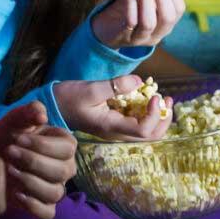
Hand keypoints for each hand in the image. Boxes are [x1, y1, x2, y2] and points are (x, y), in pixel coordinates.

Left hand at [0, 103, 76, 218]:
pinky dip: (33, 206)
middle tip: (9, 153)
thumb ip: (29, 111)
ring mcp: (55, 188)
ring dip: (31, 182)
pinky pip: (48, 213)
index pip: (66, 148)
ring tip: (9, 171)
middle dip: (34, 161)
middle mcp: (65, 168)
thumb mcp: (15, 119)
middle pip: (62, 171)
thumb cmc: (7, 136)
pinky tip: (16, 194)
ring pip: (55, 193)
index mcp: (64, 145)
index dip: (42, 145)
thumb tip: (42, 116)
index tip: (17, 138)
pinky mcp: (43, 205)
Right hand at [54, 76, 173, 141]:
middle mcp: (116, 133)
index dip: (154, 114)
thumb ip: (116, 86)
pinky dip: (146, 112)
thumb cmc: (68, 98)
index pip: (143, 130)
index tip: (154, 95)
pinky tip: (147, 97)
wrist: (53, 106)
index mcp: (111, 127)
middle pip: (150, 136)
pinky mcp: (114, 123)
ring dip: (158, 116)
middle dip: (163, 119)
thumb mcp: (91, 89)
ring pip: (146, 132)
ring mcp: (115, 129)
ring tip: (161, 97)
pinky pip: (137, 123)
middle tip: (166, 99)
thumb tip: (140, 82)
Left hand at [91, 0, 184, 48]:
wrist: (109, 30)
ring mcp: (141, 38)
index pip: (179, 9)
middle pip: (168, 17)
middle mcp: (158, 35)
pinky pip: (130, 21)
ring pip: (149, 22)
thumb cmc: (130, 11)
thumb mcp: (143, 1)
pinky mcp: (125, 37)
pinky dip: (130, 3)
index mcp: (167, 25)